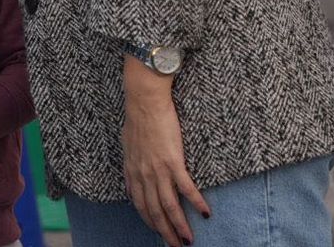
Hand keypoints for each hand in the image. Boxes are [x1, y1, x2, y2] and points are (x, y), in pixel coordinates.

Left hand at [122, 60, 208, 246]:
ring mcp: (157, 169)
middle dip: (165, 232)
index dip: (149, 220)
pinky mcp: (173, 161)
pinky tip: (206, 213)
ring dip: (179, 226)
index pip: (139, 204)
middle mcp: (143, 174)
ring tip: (188, 240)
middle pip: (154, 211)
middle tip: (175, 246)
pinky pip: (186, 188)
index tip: (157, 231)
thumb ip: (131, 164)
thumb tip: (132, 177)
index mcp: (132, 171)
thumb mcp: (127, 145)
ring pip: (169, 206)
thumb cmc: (137, 118)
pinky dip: (196, 203)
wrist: (144, 100)